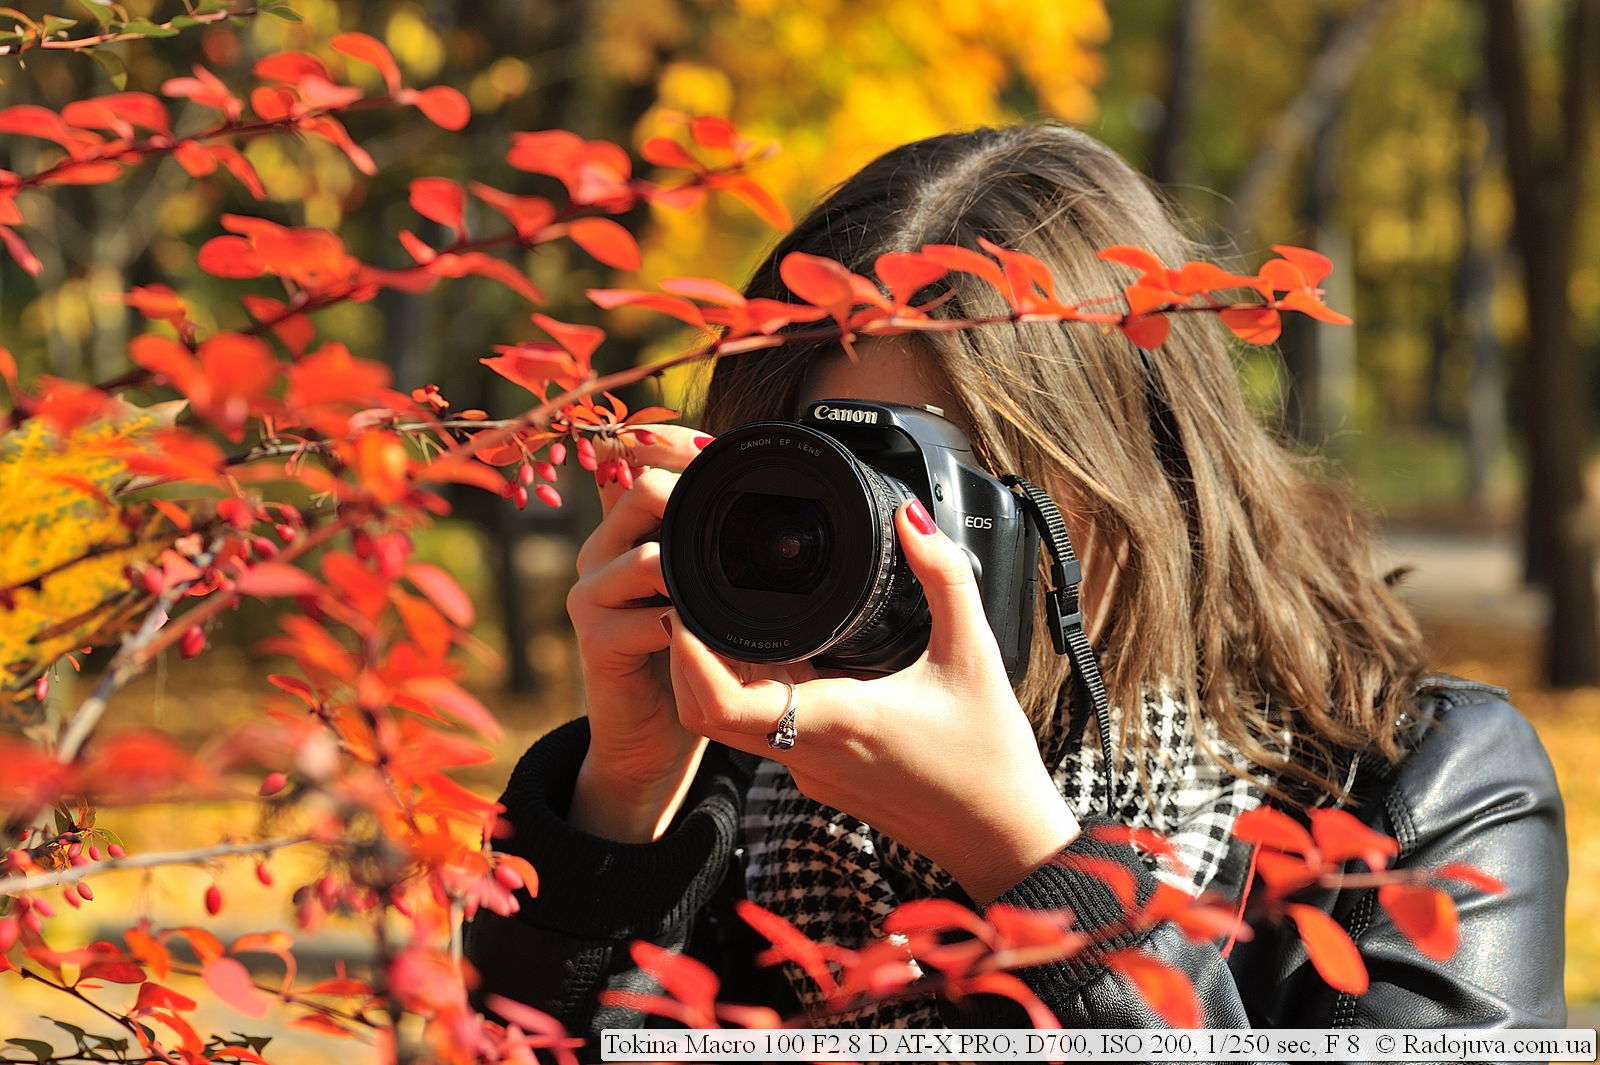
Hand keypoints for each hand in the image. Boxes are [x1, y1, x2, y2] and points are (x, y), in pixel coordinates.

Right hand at [566, 425, 710, 842]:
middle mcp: (600, 552)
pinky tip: (710, 636)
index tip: (723, 449)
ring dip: (698, 572)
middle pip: (638, 489)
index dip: (676, 442)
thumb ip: (713, 541)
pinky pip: (647, 620)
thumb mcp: (701, 587)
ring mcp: (591, 595)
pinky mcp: (596, 641)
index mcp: (624, 530)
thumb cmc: (687, 654)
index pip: (637, 459)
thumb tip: (766, 490)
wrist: (652, 733)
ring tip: (730, 592)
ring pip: (647, 555)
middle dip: (694, 498)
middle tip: (742, 522)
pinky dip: (688, 628)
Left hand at [664, 498, 1080, 903]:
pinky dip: (759, 688)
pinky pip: (767, 727)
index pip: (720, 703)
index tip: (686, 605)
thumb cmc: (989, 760)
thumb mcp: (973, 654)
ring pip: (734, 719)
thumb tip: (908, 519)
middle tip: (697, 596)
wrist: (1000, 839)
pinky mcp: (821, 774)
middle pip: (706, 710)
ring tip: (732, 610)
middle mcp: (806, 753)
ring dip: (721, 671)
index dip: (687, 655)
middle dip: (689, 655)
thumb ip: (943, 577)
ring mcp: (809, 769)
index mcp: (833, 722)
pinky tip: (785, 649)